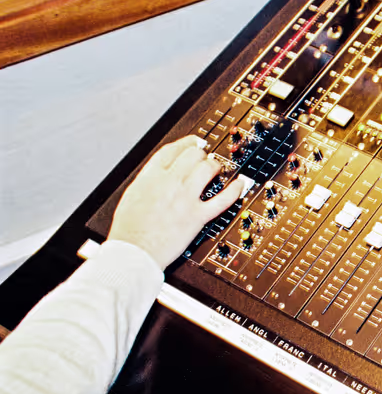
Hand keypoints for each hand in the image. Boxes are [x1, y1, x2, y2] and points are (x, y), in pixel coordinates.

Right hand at [108, 135, 248, 269]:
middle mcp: (170, 183)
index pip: (172, 149)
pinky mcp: (198, 216)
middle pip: (193, 155)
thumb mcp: (132, 195)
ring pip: (208, 169)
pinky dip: (235, 190)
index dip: (187, 142)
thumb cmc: (129, 229)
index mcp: (150, 177)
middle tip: (205, 158)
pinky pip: (223, 199)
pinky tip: (240, 184)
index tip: (194, 142)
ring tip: (217, 170)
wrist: (133, 251)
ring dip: (215, 166)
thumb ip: (148, 181)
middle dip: (201, 154)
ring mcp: (186, 198)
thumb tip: (159, 174)